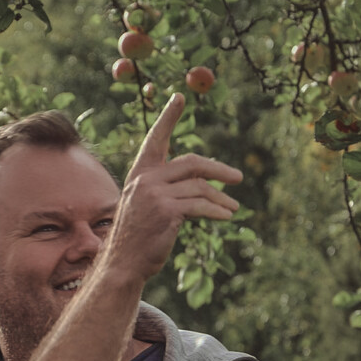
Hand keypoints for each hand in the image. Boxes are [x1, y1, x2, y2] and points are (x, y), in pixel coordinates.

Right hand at [105, 93, 243, 279]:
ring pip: (199, 187)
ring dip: (220, 198)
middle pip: (191, 163)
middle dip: (218, 170)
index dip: (168, 118)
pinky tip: (226, 216)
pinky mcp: (166, 211)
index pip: (156, 139)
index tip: (179, 97)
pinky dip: (217, 211)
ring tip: (232, 208)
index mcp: (140, 174)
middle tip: (237, 178)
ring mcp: (155, 194)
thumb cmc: (137, 237)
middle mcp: (146, 179)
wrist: (123, 263)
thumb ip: (167, 189)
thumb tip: (202, 186)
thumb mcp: (146, 206)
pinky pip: (200, 205)